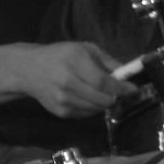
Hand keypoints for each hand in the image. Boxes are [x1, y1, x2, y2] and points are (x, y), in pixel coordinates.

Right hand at [4, 42, 129, 118]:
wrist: (30, 70)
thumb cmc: (61, 55)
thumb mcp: (85, 49)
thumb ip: (106, 61)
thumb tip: (124, 73)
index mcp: (75, 64)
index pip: (102, 82)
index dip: (120, 87)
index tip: (132, 88)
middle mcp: (68, 84)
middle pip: (101, 99)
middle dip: (115, 96)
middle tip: (118, 91)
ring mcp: (63, 101)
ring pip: (95, 109)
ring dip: (105, 103)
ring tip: (104, 93)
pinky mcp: (60, 112)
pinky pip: (85, 114)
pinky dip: (93, 108)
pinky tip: (91, 98)